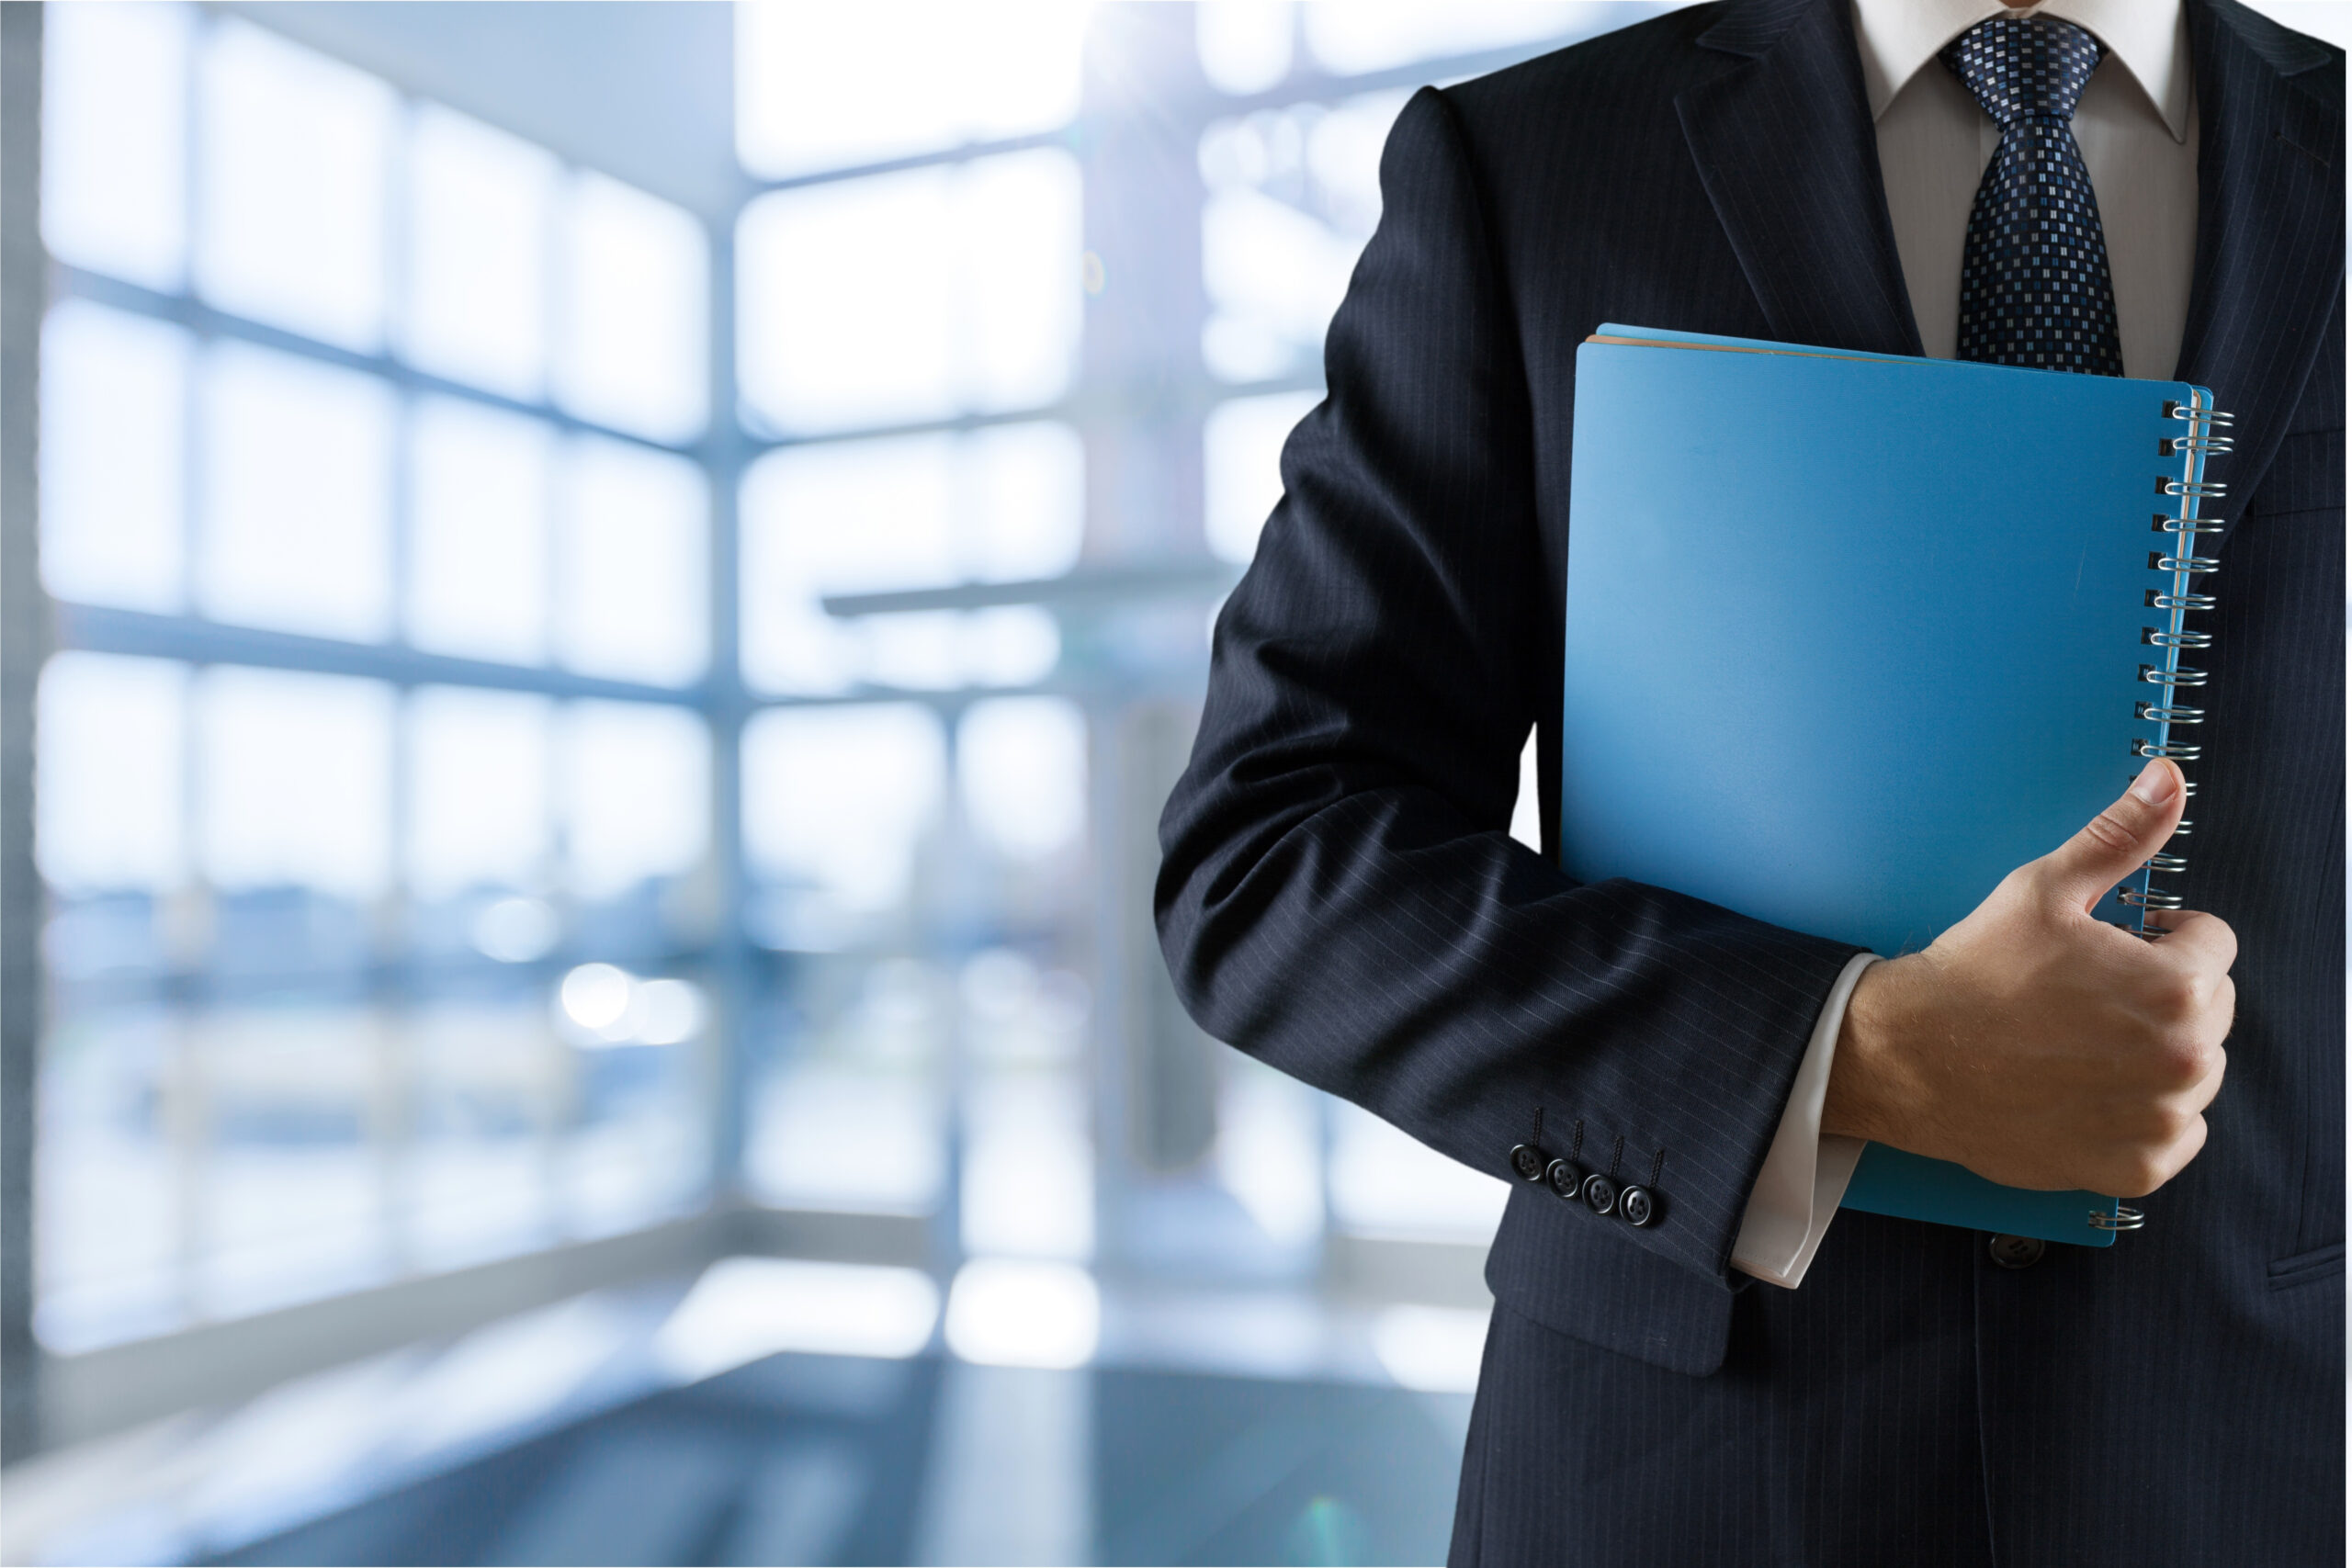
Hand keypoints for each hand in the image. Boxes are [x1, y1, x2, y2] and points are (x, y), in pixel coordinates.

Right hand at [1821, 757, 2234, 1196]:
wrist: (1908, 1056)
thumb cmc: (1973, 975)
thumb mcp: (2044, 890)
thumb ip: (2121, 836)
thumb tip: (2168, 780)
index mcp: (2175, 987)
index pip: (2214, 947)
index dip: (2159, 937)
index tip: (2114, 948)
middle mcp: (2182, 1059)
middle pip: (2211, 1013)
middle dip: (2162, 996)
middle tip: (2087, 996)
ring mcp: (2159, 1119)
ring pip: (2194, 1074)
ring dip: (2155, 1056)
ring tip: (2081, 1043)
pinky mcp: (2136, 1166)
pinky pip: (2174, 1135)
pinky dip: (2139, 1116)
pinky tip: (2083, 1089)